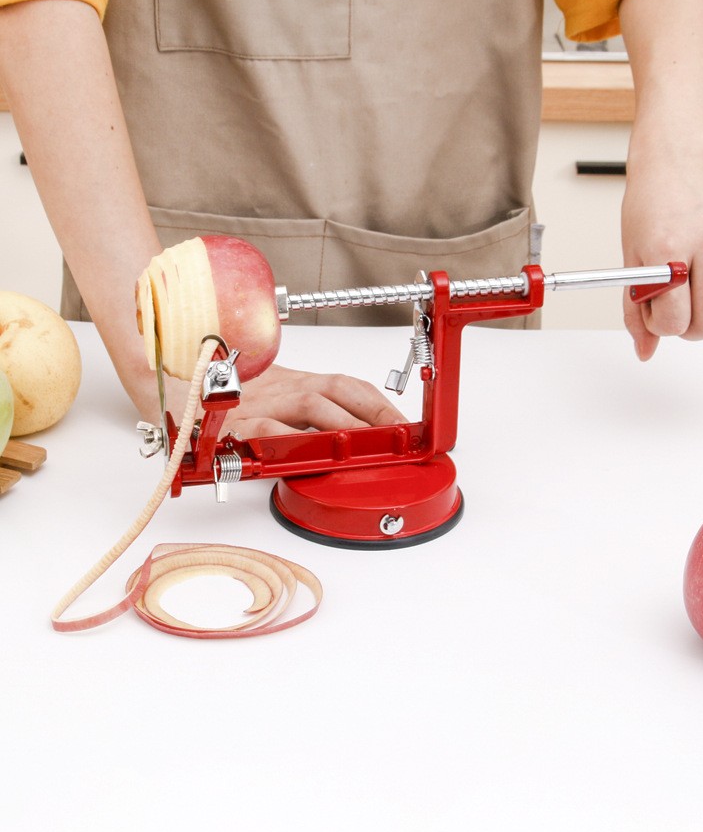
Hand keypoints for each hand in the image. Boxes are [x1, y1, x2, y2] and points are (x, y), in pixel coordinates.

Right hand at [136, 361, 407, 438]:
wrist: (166, 381)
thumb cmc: (223, 396)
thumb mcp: (273, 399)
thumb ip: (305, 417)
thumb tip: (352, 436)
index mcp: (296, 382)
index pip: (348, 385)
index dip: (380, 403)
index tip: (406, 423)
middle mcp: (282, 388)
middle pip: (338, 392)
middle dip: (374, 415)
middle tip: (398, 437)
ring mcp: (258, 403)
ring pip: (309, 407)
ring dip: (342, 426)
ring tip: (365, 445)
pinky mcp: (231, 423)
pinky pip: (263, 428)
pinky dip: (286, 438)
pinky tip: (304, 450)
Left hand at [621, 156, 702, 360]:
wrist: (674, 171)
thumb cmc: (648, 213)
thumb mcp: (630, 262)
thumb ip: (636, 311)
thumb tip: (645, 351)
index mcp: (669, 247)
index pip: (673, 318)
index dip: (660, 325)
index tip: (654, 311)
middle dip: (689, 329)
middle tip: (678, 311)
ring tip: (699, 306)